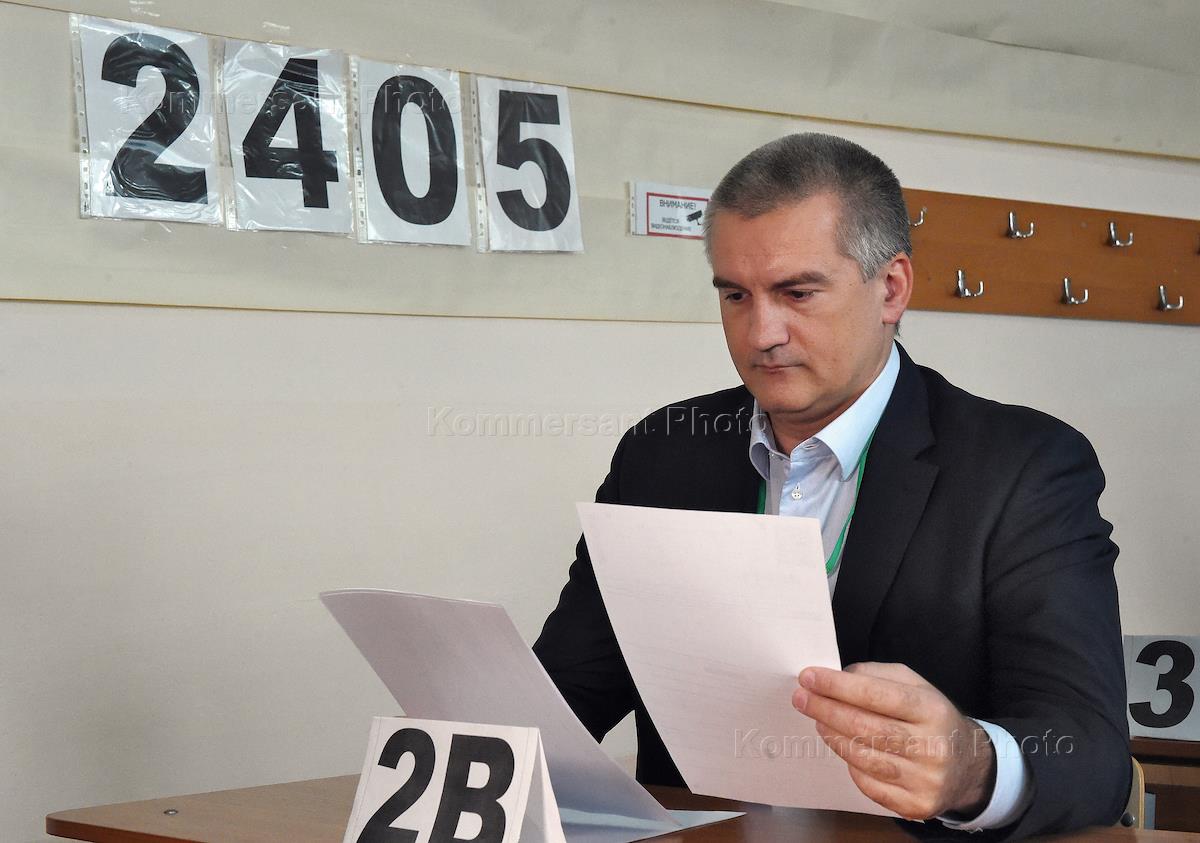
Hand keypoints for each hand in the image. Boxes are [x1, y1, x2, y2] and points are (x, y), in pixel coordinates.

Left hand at [792, 662, 995, 819]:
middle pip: (864, 727)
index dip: (838, 686)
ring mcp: (924, 780)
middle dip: (826, 708)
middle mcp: (932, 747)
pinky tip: (843, 747)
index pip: (876, 695)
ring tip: (817, 719)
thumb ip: (877, 675)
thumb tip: (839, 676)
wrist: (968, 765)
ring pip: (862, 757)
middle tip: (801, 697)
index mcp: (933, 710)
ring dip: (831, 735)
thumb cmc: (931, 718)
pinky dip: (850, 764)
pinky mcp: (915, 806)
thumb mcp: (915, 685)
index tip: (809, 677)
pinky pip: (868, 784)